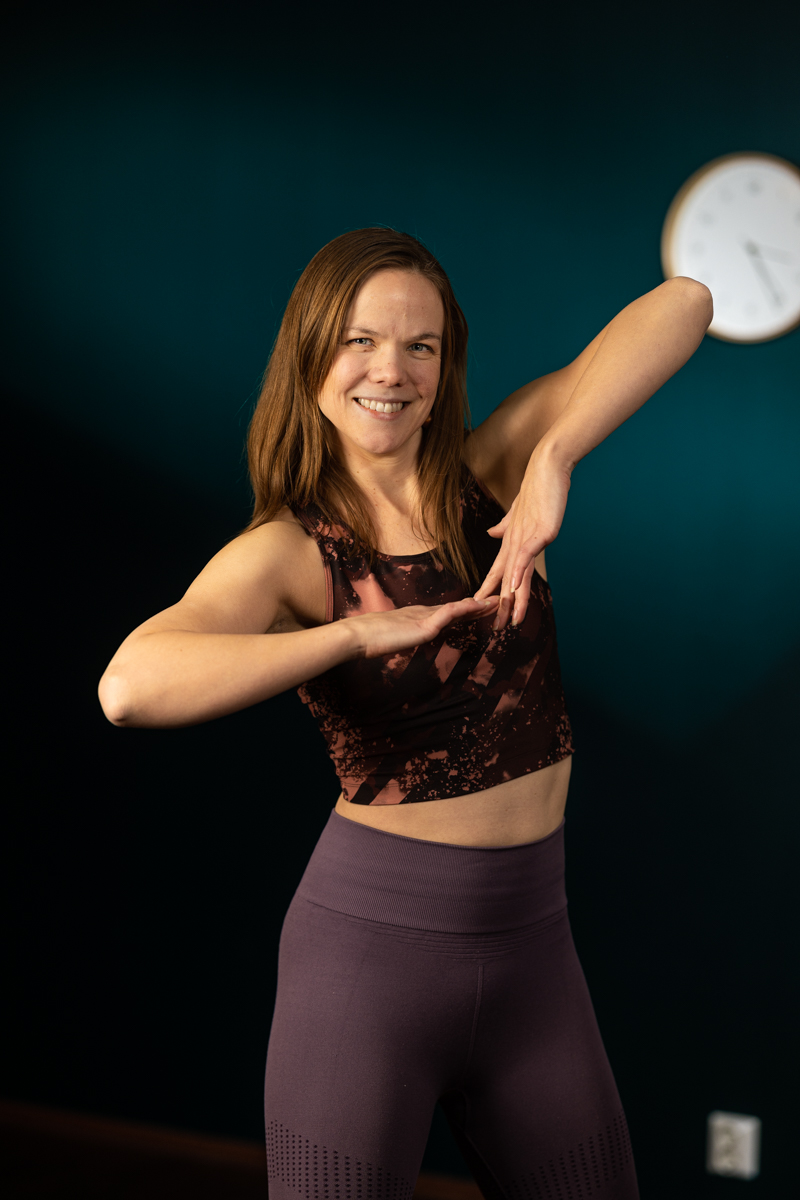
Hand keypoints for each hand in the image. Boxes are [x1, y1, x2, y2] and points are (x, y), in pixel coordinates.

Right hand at [351, 595, 498, 659]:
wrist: (359, 635)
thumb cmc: (370, 638)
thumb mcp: (392, 638)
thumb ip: (402, 636)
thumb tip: (405, 639)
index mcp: (417, 617)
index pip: (447, 613)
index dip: (465, 610)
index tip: (480, 608)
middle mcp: (424, 613)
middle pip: (457, 608)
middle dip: (477, 606)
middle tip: (497, 600)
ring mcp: (425, 617)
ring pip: (457, 609)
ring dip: (478, 605)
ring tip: (497, 602)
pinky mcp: (424, 623)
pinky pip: (449, 613)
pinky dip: (465, 609)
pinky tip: (477, 606)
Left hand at [473, 449, 571, 629]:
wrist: (547, 467)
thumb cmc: (537, 488)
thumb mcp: (518, 511)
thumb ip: (505, 525)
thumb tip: (493, 532)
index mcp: (512, 540)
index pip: (498, 570)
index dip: (490, 589)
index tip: (481, 607)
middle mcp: (515, 542)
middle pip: (506, 579)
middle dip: (502, 604)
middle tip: (496, 627)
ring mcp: (527, 538)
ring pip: (516, 574)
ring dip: (513, 598)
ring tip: (510, 618)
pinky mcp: (540, 533)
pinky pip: (527, 557)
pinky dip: (520, 574)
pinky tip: (514, 589)